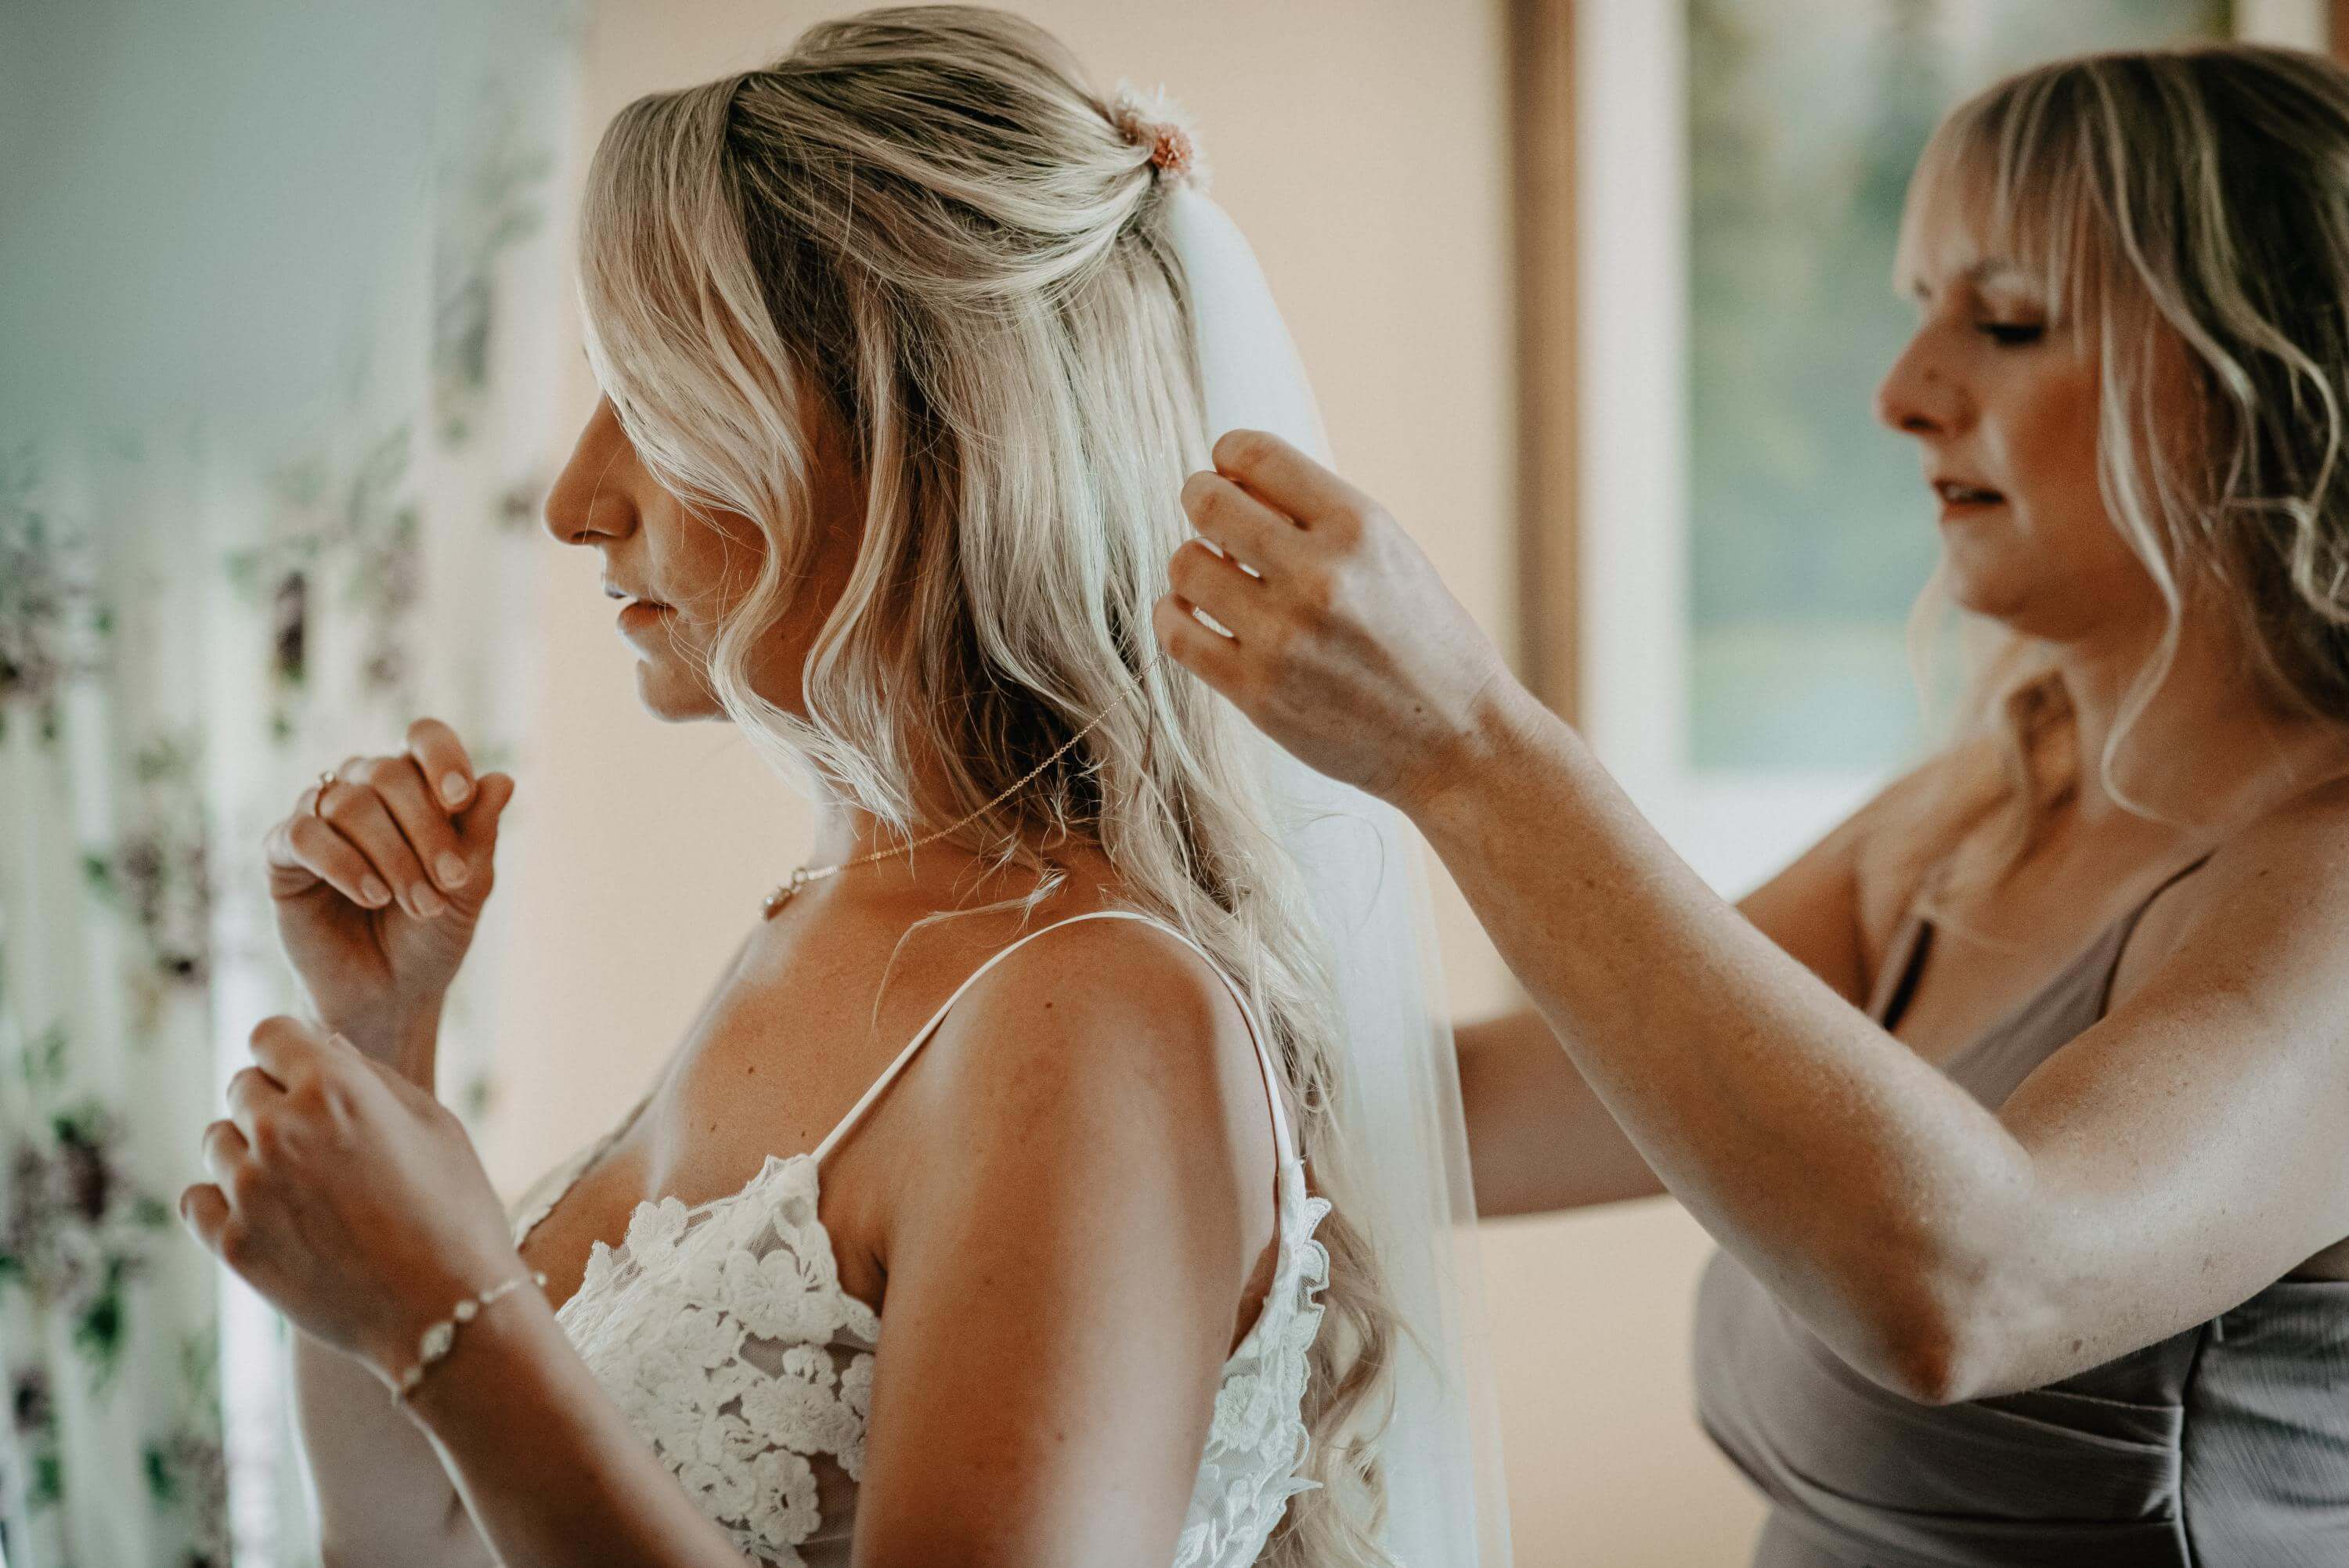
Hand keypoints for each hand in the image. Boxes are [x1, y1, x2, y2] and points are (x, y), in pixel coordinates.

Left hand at [179, 1016, 528, 1385]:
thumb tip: (322, 1045)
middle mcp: (281, 1129)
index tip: (309, 1076)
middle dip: (274, 1102)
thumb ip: (370, 1075)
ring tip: (301, 1185)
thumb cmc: (456, 1211)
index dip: (291, 1052)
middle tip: (319, 1142)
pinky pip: (197, 1199)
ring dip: (249, 1151)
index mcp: (335, 1087)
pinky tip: (269, 1215)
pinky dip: (224, 1201)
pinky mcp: (232, 1245)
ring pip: (218, 1141)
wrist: (447, 1314)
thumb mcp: (435, 1123)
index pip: (269, 1034)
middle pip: (242, 1086)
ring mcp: (249, 1189)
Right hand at [264, 718, 515, 1076]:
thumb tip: (502, 779)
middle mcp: (363, 788)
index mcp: (414, 784)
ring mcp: (319, 817)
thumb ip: (480, 834)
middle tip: (450, 882)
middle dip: (426, 830)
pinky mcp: (282, 852)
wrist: (391, 993)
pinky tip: (372, 896)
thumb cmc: (433, 932)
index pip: (424, 737)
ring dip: (393, 857)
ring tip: (419, 904)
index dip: (442, 758)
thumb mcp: (469, 885)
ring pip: (349, 804)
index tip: (460, 799)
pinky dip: (344, 863)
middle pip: (388, 774)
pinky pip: (305, 835)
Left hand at [1153, 429, 1517, 813]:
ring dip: (1189, 565)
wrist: (1456, 737)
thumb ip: (1318, 516)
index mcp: (1359, 526)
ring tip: (1212, 577)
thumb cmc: (1421, 639)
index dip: (1227, 455)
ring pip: (1184, 566)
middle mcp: (1320, 576)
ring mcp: (1285, 637)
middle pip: (1206, 504)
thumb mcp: (1391, 554)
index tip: (1227, 471)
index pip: (1254, 453)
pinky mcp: (1258, 692)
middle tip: (1209, 518)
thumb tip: (1228, 480)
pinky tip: (1195, 616)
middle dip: (1200, 502)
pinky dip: (1174, 616)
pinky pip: (1177, 633)